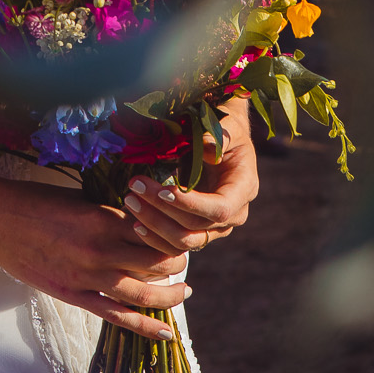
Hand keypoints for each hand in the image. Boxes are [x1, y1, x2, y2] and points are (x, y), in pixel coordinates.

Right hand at [0, 172, 188, 340]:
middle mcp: (100, 250)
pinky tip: (167, 330)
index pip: (155, 232)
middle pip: (157, 263)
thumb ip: (109, 210)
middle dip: (177, 263)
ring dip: (170, 294)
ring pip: (144, 293)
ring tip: (183, 290)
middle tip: (183, 261)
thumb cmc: (34, 201)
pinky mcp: (74, 295)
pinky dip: (146, 326)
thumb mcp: (78, 197)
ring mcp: (87, 277)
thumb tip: (140, 218)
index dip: (173, 234)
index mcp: (103, 218)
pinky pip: (117, 316)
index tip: (180, 233)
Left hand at [122, 97, 258, 252]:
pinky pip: (176, 246)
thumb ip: (219, 137)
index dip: (190, 204)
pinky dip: (155, 239)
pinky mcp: (198, 232)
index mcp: (243, 189)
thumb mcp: (227, 127)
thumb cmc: (224, 131)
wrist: (222, 143)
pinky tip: (135, 224)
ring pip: (185, 241)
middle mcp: (233, 215)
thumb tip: (208, 148)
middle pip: (196, 226)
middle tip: (134, 188)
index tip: (162, 190)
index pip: (219, 209)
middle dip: (162, 210)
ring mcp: (216, 228)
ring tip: (130, 203)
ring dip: (154, 225)